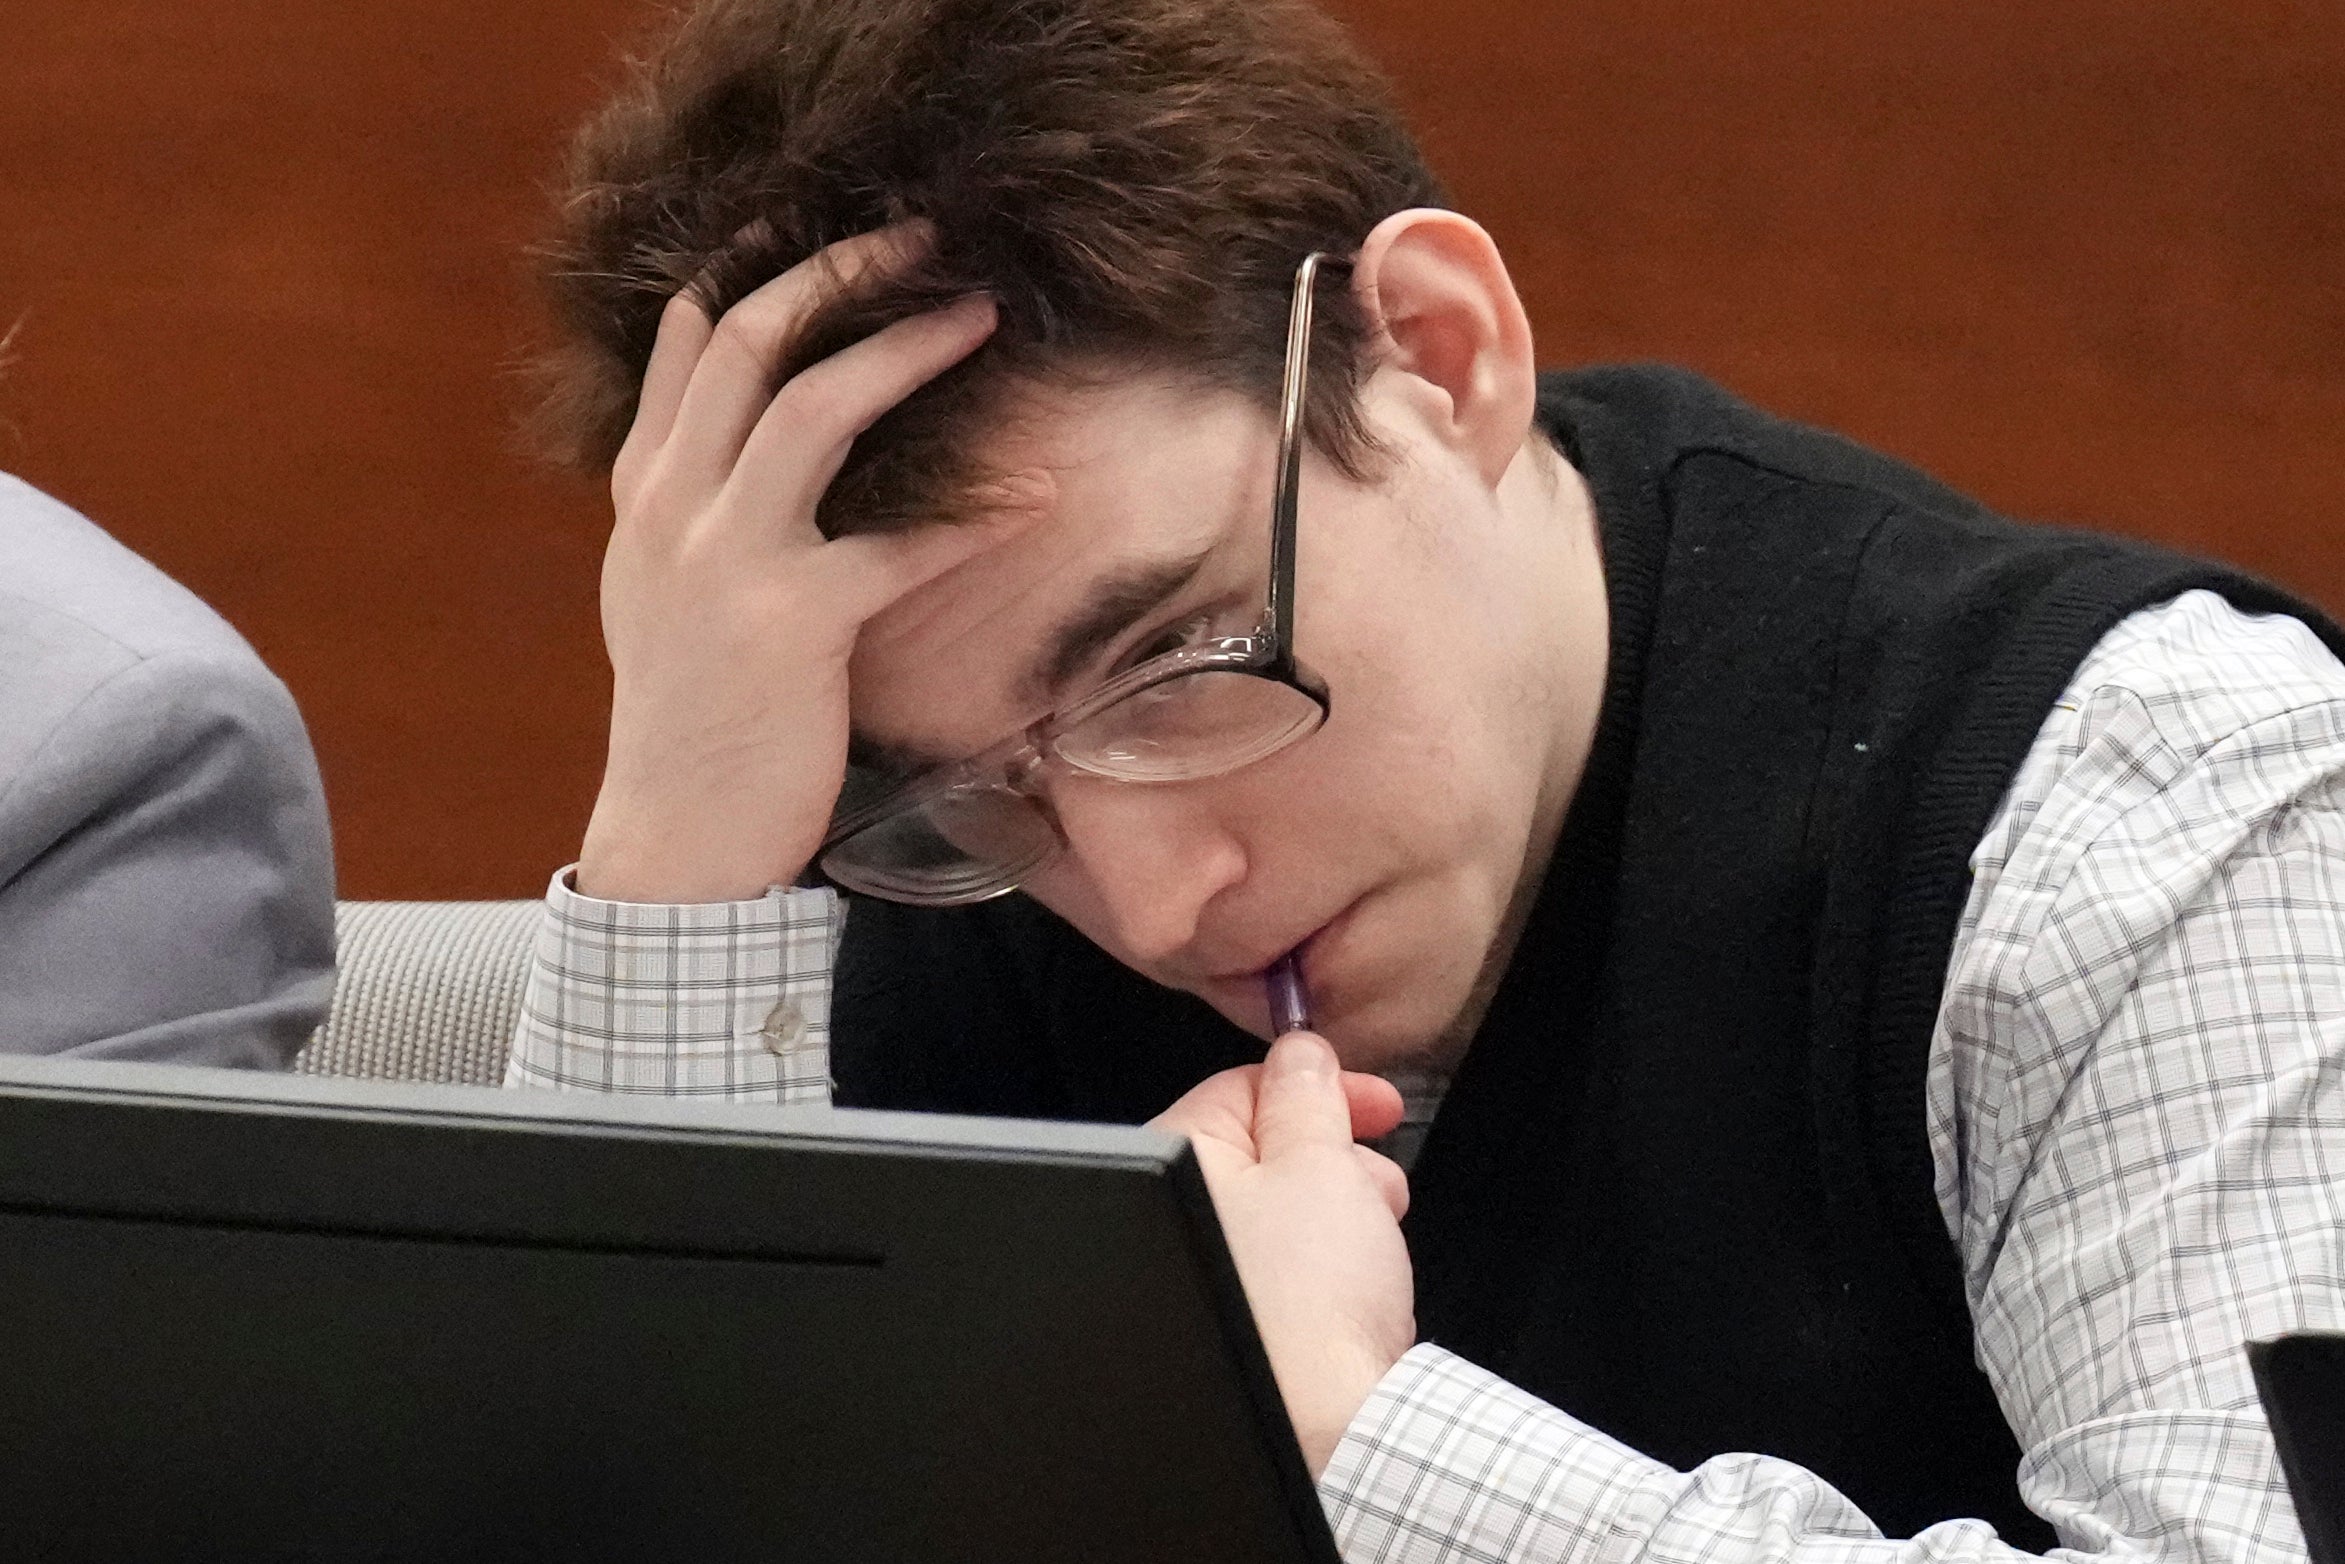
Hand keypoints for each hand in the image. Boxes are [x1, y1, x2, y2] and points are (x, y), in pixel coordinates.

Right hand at [578, 224, 1031, 902]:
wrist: (674, 839)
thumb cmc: (688, 723)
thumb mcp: (657, 596)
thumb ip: (693, 512)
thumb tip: (748, 452)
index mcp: (645, 492)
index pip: (688, 339)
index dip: (761, 265)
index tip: (828, 223)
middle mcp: (674, 506)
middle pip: (754, 341)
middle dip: (843, 272)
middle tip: (927, 236)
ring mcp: (727, 560)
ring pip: (814, 407)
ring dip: (906, 348)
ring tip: (979, 314)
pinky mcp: (792, 624)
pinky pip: (898, 545)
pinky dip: (972, 518)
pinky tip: (1035, 503)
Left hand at [1150, 1034, 1415, 1476]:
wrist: (1333, 1429)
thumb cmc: (1310, 1308)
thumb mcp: (1323, 1165)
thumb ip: (1309, 1094)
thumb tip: (1300, 1053)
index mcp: (1177, 1165)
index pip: (1244, 1088)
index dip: (1319, 1087)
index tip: (1373, 1102)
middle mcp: (1176, 1221)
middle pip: (1266, 1153)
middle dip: (1338, 1160)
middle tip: (1380, 1180)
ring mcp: (1204, 1279)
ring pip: (1284, 1216)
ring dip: (1343, 1218)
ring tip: (1375, 1249)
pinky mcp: (1241, 1329)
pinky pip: (1289, 1276)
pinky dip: (1329, 1276)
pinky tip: (1358, 1298)